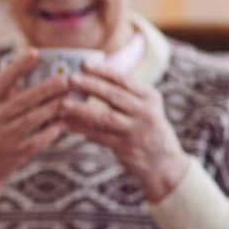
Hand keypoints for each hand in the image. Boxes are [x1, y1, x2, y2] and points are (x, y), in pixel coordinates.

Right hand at [0, 50, 68, 214]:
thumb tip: (20, 63)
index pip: (0, 81)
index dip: (17, 66)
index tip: (34, 52)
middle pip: (21, 101)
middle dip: (44, 89)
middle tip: (64, 79)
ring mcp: (4, 138)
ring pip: (32, 119)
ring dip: (52, 108)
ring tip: (68, 97)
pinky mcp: (17, 153)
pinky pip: (38, 139)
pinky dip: (52, 130)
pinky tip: (63, 122)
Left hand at [63, 61, 188, 201]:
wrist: (165, 164)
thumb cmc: (148, 129)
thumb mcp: (146, 107)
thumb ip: (125, 94)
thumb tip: (93, 77)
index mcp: (150, 97)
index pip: (124, 80)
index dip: (103, 71)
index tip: (83, 64)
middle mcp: (145, 112)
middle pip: (114, 96)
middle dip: (90, 86)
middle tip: (70, 79)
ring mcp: (136, 131)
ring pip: (105, 117)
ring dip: (82, 110)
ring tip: (63, 104)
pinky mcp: (126, 148)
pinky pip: (100, 137)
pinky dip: (83, 130)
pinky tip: (69, 124)